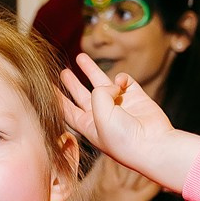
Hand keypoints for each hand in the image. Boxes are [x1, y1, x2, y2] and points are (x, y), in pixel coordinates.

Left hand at [59, 54, 197, 192]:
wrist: (153, 143)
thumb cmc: (123, 137)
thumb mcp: (100, 114)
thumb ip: (98, 93)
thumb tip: (113, 84)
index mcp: (89, 126)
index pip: (68, 110)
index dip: (57, 99)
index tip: (46, 89)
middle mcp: (102, 116)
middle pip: (81, 96)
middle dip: (72, 84)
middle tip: (63, 73)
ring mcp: (118, 106)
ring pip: (101, 83)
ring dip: (90, 70)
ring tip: (80, 57)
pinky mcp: (135, 97)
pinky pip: (124, 80)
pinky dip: (121, 78)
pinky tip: (122, 84)